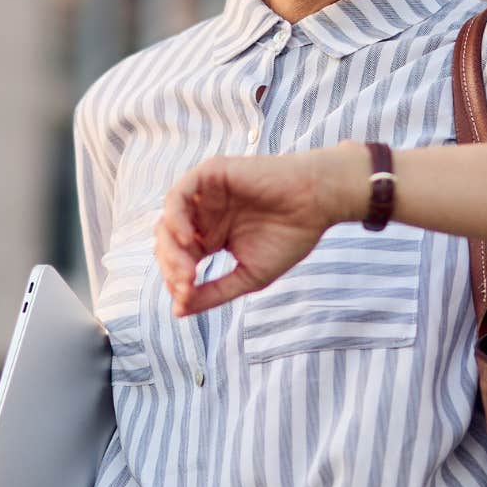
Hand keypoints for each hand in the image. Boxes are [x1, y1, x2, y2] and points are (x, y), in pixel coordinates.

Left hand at [154, 147, 363, 316]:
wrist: (318, 203)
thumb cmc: (290, 237)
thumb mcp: (249, 275)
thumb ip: (214, 292)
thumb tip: (179, 312)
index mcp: (211, 237)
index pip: (180, 261)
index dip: (177, 282)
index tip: (186, 299)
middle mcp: (204, 215)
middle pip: (168, 243)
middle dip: (172, 268)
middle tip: (186, 285)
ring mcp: (205, 194)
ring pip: (168, 220)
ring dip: (171, 248)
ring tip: (186, 269)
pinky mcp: (211, 174)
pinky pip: (179, 195)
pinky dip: (175, 217)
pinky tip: (186, 239)